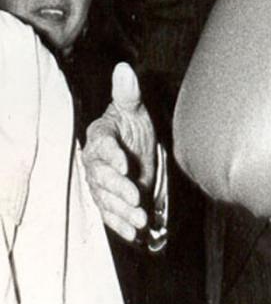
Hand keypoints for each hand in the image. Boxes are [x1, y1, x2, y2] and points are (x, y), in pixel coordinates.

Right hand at [83, 63, 156, 241]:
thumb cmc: (133, 126)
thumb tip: (124, 69)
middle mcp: (96, 162)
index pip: (102, 146)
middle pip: (102, 178)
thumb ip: (128, 93)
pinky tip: (133, 234)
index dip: (112, 156)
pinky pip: (111, 215)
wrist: (136, 149)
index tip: (125, 165)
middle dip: (118, 189)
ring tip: (140, 219)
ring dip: (122, 211)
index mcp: (100, 137)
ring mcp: (100, 184)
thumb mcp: (134, 109)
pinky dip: (121, 225)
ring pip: (107, 199)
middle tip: (136, 197)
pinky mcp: (108, 201)